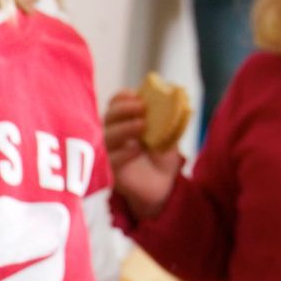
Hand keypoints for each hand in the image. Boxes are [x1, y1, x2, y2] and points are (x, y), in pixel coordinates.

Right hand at [102, 91, 180, 220]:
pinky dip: (123, 153)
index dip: (122, 98)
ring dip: (123, 128)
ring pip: (106, 137)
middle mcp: (113, 134)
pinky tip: (137, 149)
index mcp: (124, 121)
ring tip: (142, 125)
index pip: (115, 104)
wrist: (164, 185)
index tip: (136, 95)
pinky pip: (110, 160)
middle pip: (108, 117)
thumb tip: (174, 98)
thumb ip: (167, 117)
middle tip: (141, 107)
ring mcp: (109, 153)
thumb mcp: (168, 133)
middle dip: (123, 109)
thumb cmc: (162, 157)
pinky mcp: (109, 171)